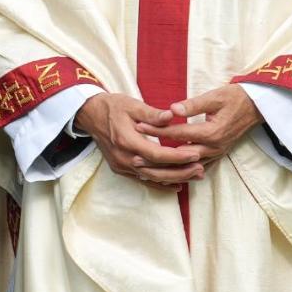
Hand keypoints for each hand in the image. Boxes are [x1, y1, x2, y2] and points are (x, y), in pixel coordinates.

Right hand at [75, 91, 204, 186]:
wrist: (90, 115)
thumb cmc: (113, 107)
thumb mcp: (133, 105)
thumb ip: (152, 114)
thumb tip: (172, 116)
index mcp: (126, 140)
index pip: (157, 154)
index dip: (177, 156)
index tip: (196, 154)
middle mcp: (123, 157)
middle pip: (156, 170)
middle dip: (180, 171)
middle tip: (201, 169)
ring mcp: (121, 165)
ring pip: (151, 177)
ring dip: (174, 178)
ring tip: (195, 176)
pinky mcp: (120, 168)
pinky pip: (143, 180)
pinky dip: (160, 183)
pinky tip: (176, 185)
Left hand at [146, 84, 261, 162]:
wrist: (257, 106)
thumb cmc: (234, 97)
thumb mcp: (214, 97)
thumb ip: (192, 105)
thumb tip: (172, 109)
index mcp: (211, 132)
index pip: (178, 133)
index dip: (157, 131)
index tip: (138, 127)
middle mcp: (214, 147)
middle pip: (180, 157)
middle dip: (157, 158)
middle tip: (135, 159)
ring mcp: (217, 153)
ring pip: (187, 167)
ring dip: (166, 170)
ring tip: (145, 171)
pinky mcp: (218, 155)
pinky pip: (196, 169)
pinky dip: (180, 173)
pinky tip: (164, 176)